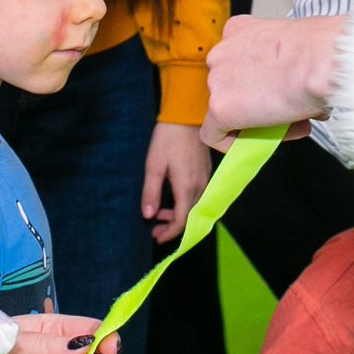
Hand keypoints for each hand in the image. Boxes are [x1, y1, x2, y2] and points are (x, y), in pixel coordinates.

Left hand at [141, 120, 211, 242]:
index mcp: (186, 186)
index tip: (156, 237)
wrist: (186, 115)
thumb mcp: (153, 166)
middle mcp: (200, 186)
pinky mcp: (205, 172)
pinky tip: (172, 200)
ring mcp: (205, 179)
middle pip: (190, 217)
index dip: (170, 233)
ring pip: (195, 207)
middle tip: (155, 230)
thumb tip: (148, 216)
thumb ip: (151, 192)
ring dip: (179, 215)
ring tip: (160, 215)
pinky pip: (198, 197)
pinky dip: (185, 204)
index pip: (182, 220)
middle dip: (173, 227)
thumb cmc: (167, 138)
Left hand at [201, 13, 342, 148]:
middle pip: (229, 87)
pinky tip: (257, 144)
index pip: (237, 62)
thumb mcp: (296, 45)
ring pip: (225, 111)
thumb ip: (283, 63)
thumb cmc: (322, 49)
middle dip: (255, 102)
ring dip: (251, 123)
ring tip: (285, 127)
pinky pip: (214, 135)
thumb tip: (291, 88)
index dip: (258, 83)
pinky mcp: (220, 108)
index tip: (278, 92)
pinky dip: (232, 144)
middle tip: (284, 113)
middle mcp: (221, 53)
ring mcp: (217, 81)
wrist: (323, 60)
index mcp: (238, 30)